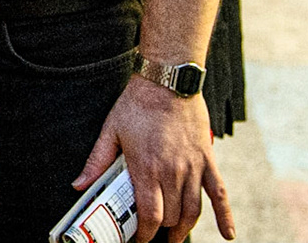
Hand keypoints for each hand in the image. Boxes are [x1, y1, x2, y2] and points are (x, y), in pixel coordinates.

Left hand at [74, 75, 232, 241]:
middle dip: (162, 231)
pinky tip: (228, 234)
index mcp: (146, 168)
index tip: (139, 239)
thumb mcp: (110, 131)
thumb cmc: (137, 104)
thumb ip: (96, 161)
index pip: (150, 216)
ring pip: (193, 211)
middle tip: (153, 233)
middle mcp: (172, 172)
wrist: (167, 81)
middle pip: (172, 217)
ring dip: (185, 228)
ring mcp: (193, 167)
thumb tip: (80, 185)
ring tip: (176, 237)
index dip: (145, 234)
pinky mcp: (207, 159)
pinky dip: (226, 216)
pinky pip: (220, 193)